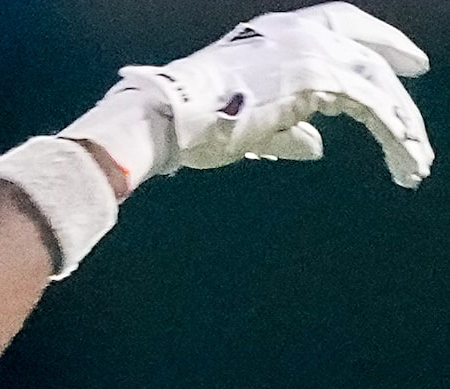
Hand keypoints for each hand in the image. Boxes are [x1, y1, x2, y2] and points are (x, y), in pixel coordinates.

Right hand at [65, 4, 431, 190]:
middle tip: (419, 88)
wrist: (172, 115)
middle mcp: (301, 33)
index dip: (372, 40)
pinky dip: (393, 133)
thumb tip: (316, 146)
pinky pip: (373, 106)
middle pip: (366, 47)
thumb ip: (289, 131)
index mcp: (279, 33)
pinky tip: (404, 159)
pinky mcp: (321, 81)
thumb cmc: (195, 121)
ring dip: (401, 122)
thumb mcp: (251, 123)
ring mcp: (313, 53)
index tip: (397, 60)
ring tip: (415, 160)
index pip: (338, 25)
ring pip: (376, 82)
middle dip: (397, 65)